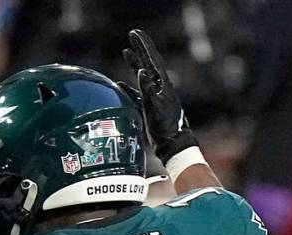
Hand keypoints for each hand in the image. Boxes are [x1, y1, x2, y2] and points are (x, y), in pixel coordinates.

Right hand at [120, 28, 197, 163]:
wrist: (172, 143)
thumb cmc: (165, 126)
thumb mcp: (156, 106)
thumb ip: (148, 89)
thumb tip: (141, 71)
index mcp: (162, 84)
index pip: (151, 59)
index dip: (143, 45)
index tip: (134, 34)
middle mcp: (159, 87)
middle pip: (147, 63)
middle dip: (139, 49)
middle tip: (131, 35)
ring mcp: (154, 96)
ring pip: (142, 75)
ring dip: (134, 63)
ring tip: (126, 52)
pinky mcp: (149, 107)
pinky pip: (136, 92)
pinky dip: (128, 87)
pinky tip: (119, 84)